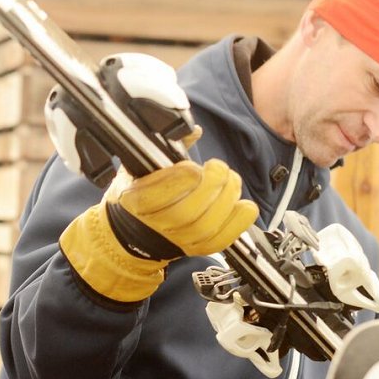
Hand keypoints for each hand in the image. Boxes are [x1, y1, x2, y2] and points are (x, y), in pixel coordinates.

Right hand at [59, 160, 256, 302]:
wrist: (135, 233)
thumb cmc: (141, 192)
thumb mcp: (143, 165)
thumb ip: (168, 145)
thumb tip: (193, 130)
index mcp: (135, 201)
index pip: (159, 195)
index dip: (182, 178)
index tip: (193, 166)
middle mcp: (156, 225)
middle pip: (188, 212)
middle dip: (211, 185)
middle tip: (219, 168)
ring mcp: (178, 240)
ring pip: (207, 226)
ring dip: (227, 199)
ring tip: (231, 181)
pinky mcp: (197, 248)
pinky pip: (222, 240)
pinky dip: (238, 221)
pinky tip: (243, 204)